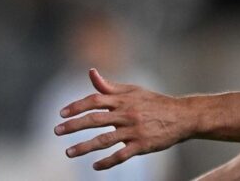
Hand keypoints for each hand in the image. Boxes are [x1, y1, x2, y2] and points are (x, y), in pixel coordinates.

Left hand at [54, 69, 190, 170]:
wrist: (183, 116)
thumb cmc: (154, 102)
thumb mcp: (132, 90)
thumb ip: (109, 86)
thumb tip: (90, 72)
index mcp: (121, 99)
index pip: (93, 101)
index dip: (76, 106)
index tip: (61, 113)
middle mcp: (126, 114)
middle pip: (94, 120)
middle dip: (73, 126)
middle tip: (56, 131)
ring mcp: (134, 131)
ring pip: (105, 140)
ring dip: (85, 147)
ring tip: (69, 152)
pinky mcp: (143, 145)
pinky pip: (122, 155)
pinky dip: (108, 162)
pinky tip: (95, 166)